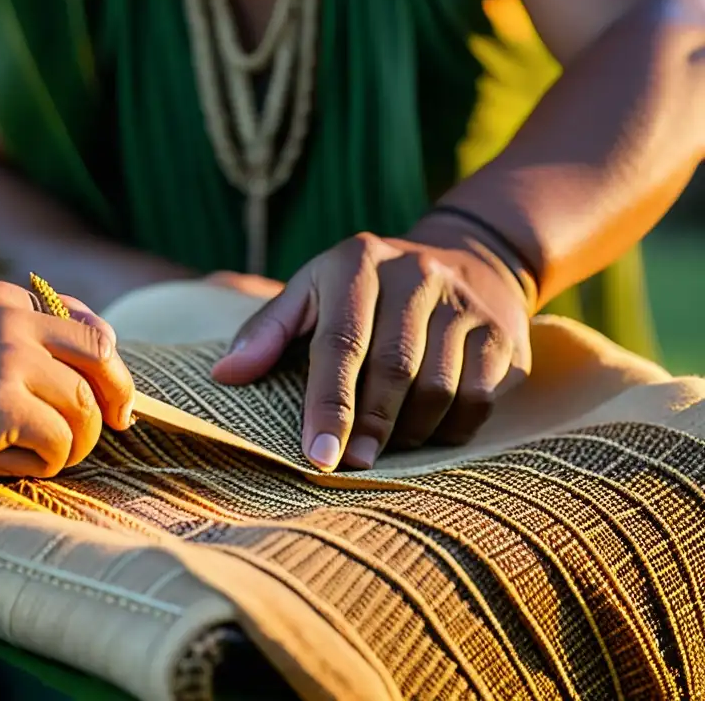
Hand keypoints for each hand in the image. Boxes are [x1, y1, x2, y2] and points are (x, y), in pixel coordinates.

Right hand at [0, 281, 134, 483]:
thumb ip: (17, 342)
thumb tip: (90, 369)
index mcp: (5, 299)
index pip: (89, 327)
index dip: (110, 366)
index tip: (115, 399)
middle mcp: (14, 319)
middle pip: (102, 360)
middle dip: (116, 400)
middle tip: (113, 430)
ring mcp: (10, 359)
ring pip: (84, 410)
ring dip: (68, 443)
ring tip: (29, 455)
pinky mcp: (3, 404)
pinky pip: (57, 444)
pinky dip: (39, 463)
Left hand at [211, 231, 531, 470]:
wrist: (469, 260)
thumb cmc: (368, 291)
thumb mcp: (313, 291)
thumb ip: (268, 331)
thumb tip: (224, 376)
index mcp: (358, 262)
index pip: (341, 341)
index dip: (329, 404)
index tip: (317, 456)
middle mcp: (416, 274)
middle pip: (393, 368)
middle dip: (368, 426)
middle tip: (350, 465)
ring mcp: (464, 303)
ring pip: (438, 388)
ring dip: (408, 431)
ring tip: (386, 445)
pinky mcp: (500, 333)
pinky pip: (477, 399)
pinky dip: (449, 428)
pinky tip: (427, 431)